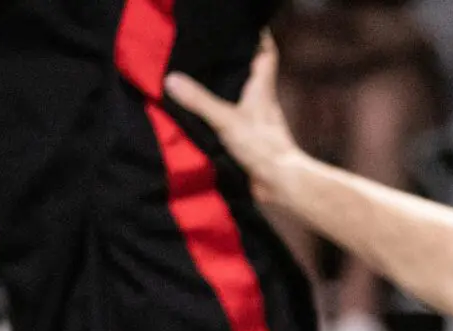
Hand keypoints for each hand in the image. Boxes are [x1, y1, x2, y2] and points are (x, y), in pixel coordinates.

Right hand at [165, 35, 305, 203]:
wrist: (281, 185)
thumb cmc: (262, 149)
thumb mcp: (227, 120)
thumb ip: (200, 101)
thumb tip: (171, 79)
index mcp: (262, 89)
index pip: (266, 54)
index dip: (259, 36)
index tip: (247, 23)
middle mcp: (262, 102)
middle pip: (253, 71)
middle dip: (237, 58)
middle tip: (214, 45)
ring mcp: (257, 121)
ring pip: (243, 95)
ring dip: (227, 86)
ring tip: (202, 73)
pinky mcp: (250, 140)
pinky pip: (235, 118)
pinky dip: (222, 111)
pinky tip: (205, 111)